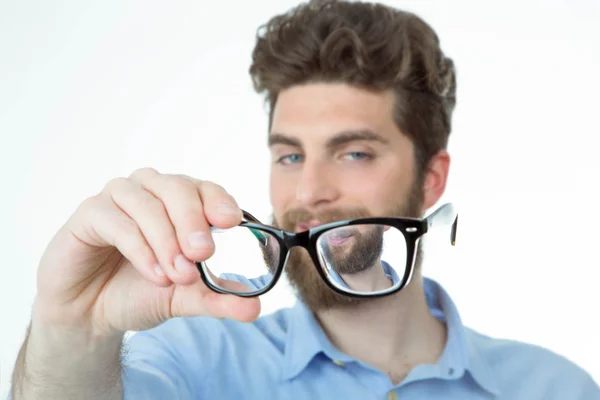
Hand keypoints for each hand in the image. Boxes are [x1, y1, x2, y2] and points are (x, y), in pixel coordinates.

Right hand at [33, 167, 260, 335]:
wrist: (90, 313)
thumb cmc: (140, 291)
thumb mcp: (186, 298)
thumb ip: (219, 300)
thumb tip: (254, 309)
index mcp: (179, 201)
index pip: (205, 188)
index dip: (219, 201)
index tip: (231, 222)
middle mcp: (151, 190)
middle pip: (178, 189)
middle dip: (194, 222)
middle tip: (203, 254)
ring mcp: (119, 197)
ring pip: (148, 204)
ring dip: (166, 240)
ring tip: (178, 275)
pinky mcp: (90, 213)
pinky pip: (117, 221)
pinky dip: (140, 248)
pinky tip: (155, 274)